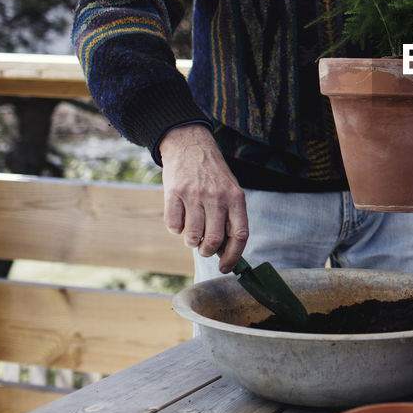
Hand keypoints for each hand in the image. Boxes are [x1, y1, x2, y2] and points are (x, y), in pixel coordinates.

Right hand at [159, 124, 248, 272]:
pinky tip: (180, 217)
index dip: (233, 256)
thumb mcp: (230, 190)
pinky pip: (173, 226)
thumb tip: (226, 251)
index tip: (225, 268)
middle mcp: (217, 197)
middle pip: (214, 240)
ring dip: (191, 241)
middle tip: (204, 248)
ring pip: (192, 236)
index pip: (240, 235)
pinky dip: (175, 229)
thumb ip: (230, 216)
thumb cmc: (212, 174)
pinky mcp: (174, 193)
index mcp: (236, 198)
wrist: (190, 145)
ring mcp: (195, 195)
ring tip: (192, 231)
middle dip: (207, 252)